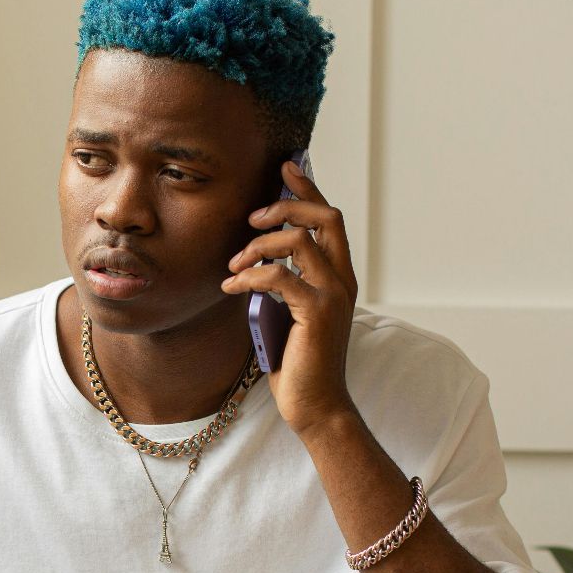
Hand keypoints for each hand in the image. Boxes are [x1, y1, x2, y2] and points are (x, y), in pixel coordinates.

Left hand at [220, 160, 360, 436]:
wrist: (314, 405)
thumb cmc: (296, 361)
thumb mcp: (286, 311)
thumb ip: (282, 282)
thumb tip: (254, 254)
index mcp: (339, 276)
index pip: (329, 219)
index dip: (308, 188)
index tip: (286, 167)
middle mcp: (343, 280)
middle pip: (324, 217)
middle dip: (286, 205)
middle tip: (252, 217)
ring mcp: (333, 295)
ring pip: (299, 240)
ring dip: (259, 244)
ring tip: (235, 263)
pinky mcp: (316, 313)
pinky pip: (279, 276)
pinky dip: (249, 275)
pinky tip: (230, 285)